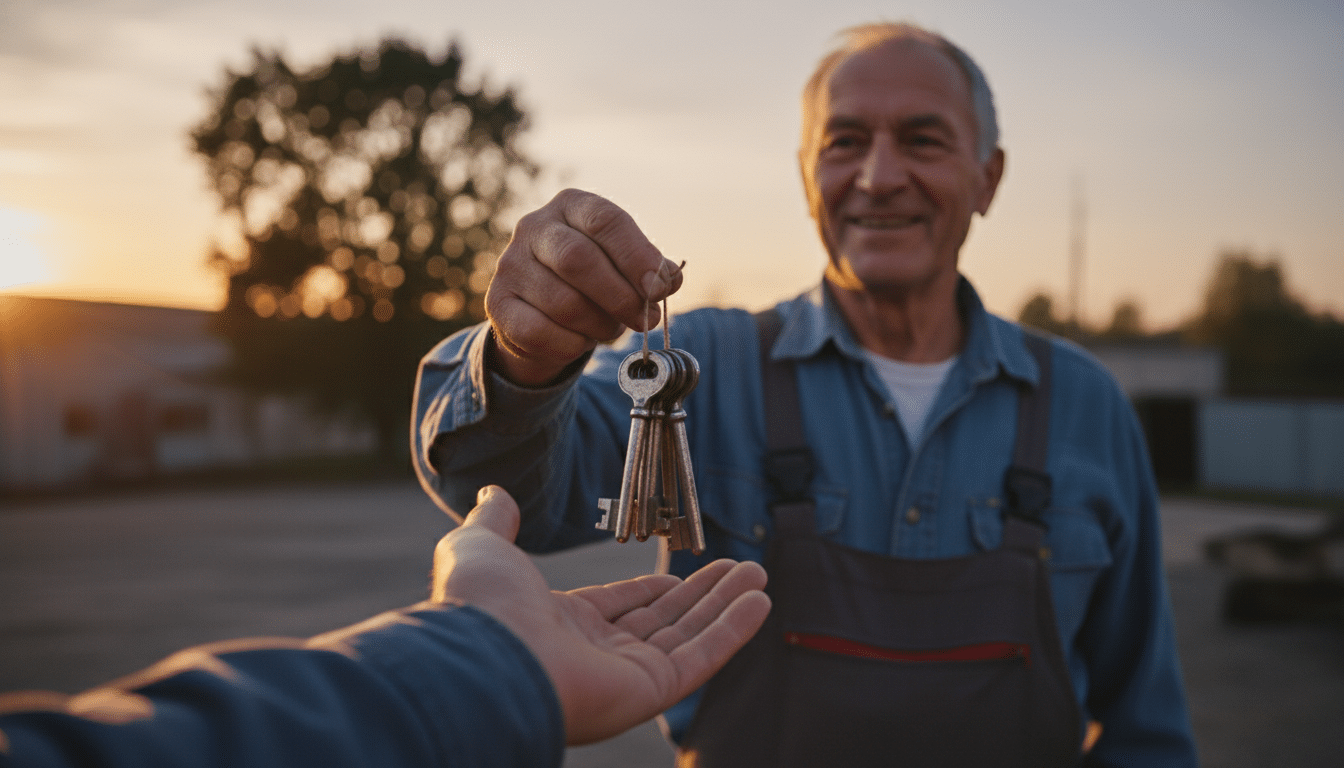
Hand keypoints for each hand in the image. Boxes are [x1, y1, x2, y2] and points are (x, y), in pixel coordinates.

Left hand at [430, 486, 769, 744]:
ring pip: (689, 635)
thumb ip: (495, 522)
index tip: (677, 573)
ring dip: (726, 604)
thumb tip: (493, 494)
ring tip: (758, 572)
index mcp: (559, 624)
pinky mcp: (650, 689)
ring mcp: (625, 674)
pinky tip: (759, 600)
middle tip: (735, 567)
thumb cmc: (481, 605)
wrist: (487, 658)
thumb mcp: (481, 547)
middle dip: (701, 594)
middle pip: (661, 621)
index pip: (617, 608)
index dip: (649, 590)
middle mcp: (594, 654)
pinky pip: (702, 656)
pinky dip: (733, 629)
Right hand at [485, 189, 684, 384]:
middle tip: (645, 320)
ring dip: (598, 325)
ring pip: (563, 302)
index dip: (636, 256)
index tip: (660, 289)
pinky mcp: (496, 304)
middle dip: (620, 296)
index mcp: (571, 206)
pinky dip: (571, 345)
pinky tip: (581, 341)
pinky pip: (539, 332)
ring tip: (610, 329)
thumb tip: (668, 278)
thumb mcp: (624, 267)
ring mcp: (509, 265)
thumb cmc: (594, 283)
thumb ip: (649, 270)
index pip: (605, 220)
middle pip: (577, 259)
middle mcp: (534, 228)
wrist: (544, 313)